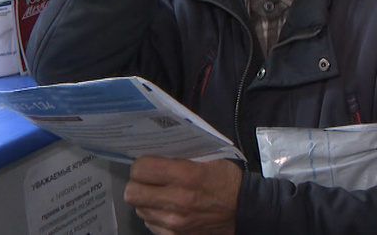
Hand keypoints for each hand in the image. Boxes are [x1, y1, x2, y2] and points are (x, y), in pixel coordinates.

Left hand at [124, 157, 241, 234]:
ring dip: (146, 200)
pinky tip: (168, 208)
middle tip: (148, 180)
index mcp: (187, 175)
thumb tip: (154, 153)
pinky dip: (155, 215)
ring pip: (139, 209)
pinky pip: (150, 224)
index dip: (141, 164)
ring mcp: (175, 222)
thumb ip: (180, 157)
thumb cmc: (227, 181)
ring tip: (161, 194)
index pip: (141, 169)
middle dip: (137, 184)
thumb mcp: (209, 160)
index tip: (148, 163)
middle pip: (132, 193)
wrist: (244, 210)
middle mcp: (178, 200)